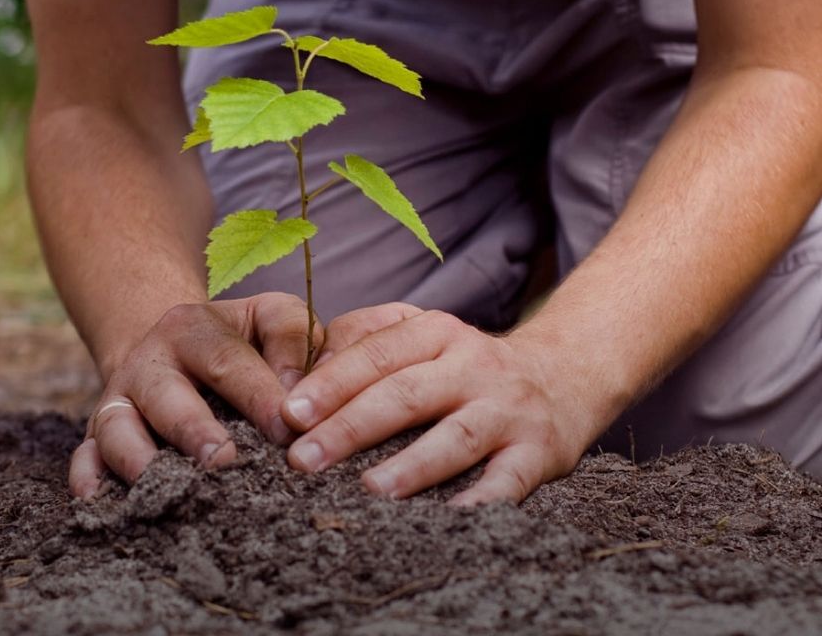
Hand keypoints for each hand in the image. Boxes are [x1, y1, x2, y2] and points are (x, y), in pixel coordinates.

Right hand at [69, 292, 322, 497]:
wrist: (172, 347)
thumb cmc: (239, 341)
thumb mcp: (267, 317)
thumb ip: (292, 341)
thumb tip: (299, 398)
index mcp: (193, 328)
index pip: (227, 360)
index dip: (258, 396)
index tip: (288, 431)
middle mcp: (149, 362)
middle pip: (166, 396)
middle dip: (195, 431)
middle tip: (225, 461)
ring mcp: (118, 400)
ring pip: (117, 429)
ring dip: (141, 460)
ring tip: (173, 491)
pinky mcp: (97, 434)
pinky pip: (83, 457)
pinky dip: (88, 479)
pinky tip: (101, 502)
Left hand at [279, 303, 599, 505]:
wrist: (565, 375)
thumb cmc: (466, 364)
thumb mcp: (423, 334)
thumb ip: (366, 341)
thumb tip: (302, 372)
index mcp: (436, 332)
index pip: (376, 355)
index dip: (330, 383)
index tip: (289, 414)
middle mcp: (473, 365)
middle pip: (406, 394)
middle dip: (350, 427)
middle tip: (303, 459)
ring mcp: (508, 409)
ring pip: (456, 437)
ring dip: (411, 465)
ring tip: (368, 490)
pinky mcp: (539, 452)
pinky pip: (508, 481)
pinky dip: (480, 502)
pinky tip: (447, 522)